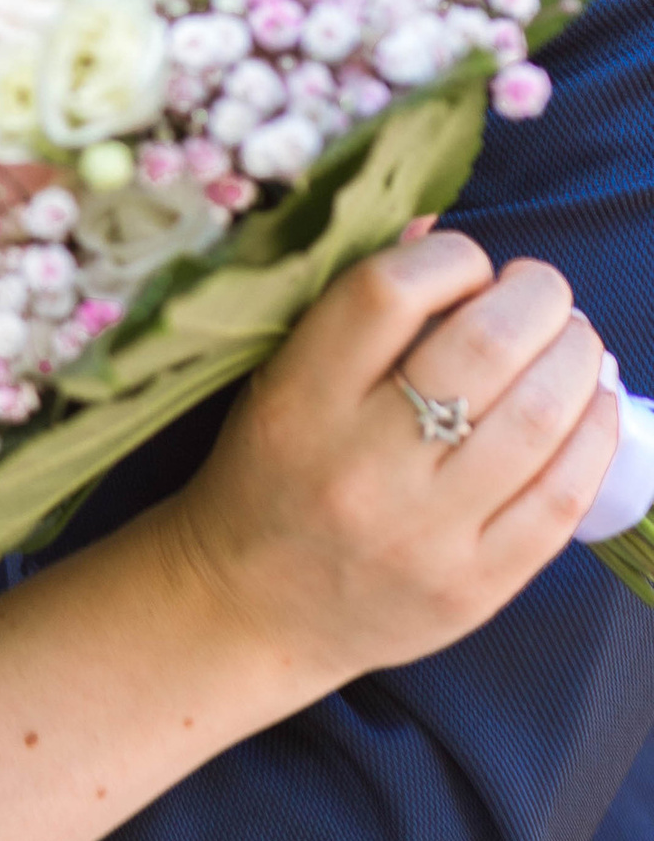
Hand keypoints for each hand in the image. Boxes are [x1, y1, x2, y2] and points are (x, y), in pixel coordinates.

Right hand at [179, 229, 614, 682]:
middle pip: (486, 345)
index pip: (390, 290)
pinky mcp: (473, 587)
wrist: (245, 610)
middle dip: (539, 296)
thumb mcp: (278, 380)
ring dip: (579, 358)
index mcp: (300, 401)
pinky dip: (596, 434)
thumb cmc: (265, 476)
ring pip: (541, 416)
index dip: (452, 258)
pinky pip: (563, 498)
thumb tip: (439, 230)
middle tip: (542, 294)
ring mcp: (424, 533)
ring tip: (573, 343)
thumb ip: (354, 308)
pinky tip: (592, 406)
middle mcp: (362, 465)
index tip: (466, 266)